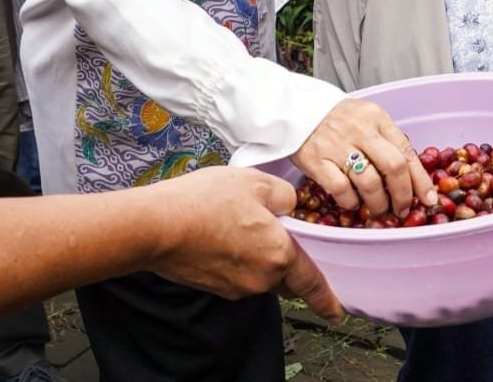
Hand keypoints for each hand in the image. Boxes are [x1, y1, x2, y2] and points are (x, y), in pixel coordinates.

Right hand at [140, 167, 342, 320]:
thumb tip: (289, 207)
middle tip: (276, 237)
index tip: (336, 310)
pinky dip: (237, 259)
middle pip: (286, 275)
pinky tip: (221, 235)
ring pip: (260, 275)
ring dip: (259, 257)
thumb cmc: (205, 201)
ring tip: (239, 225)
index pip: (312, 282)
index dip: (327, 297)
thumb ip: (283, 195)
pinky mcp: (215, 286)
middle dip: (287, 261)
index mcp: (280, 254)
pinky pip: (237, 275)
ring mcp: (236, 286)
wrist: (156, 226)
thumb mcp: (255, 182)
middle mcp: (262, 278)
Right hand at [291, 99, 436, 217]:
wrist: (297, 109)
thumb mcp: (367, 118)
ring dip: (378, 203)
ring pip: (369, 183)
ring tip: (378, 209)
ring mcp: (337, 146)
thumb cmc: (338, 118)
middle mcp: (360, 131)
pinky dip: (351, 202)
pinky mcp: (316, 161)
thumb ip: (386, 140)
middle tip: (402, 209)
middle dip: (403, 195)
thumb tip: (411, 175)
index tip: (428, 199)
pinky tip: (352, 203)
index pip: (406, 151)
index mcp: (377, 118)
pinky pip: (341, 189)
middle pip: (393, 167)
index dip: (420, 179)